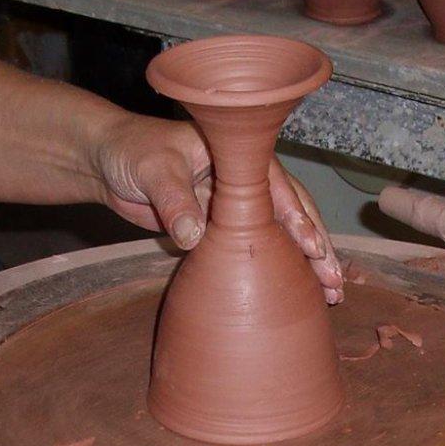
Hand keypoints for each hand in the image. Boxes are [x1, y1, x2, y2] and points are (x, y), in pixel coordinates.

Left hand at [92, 114, 345, 302]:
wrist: (110, 162)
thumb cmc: (134, 150)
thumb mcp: (153, 170)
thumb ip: (174, 202)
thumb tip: (193, 238)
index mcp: (239, 157)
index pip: (276, 189)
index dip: (296, 218)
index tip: (311, 246)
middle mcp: (247, 182)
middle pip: (291, 214)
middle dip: (316, 247)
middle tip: (334, 282)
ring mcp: (237, 208)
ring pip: (280, 236)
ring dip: (306, 264)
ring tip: (331, 295)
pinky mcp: (223, 231)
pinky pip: (257, 250)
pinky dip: (278, 270)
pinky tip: (298, 292)